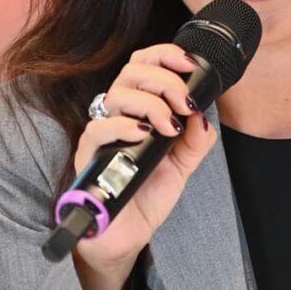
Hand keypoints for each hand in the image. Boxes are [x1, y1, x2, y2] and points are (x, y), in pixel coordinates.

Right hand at [70, 42, 218, 289]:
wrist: (127, 233)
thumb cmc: (147, 196)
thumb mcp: (182, 166)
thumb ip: (196, 140)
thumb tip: (202, 115)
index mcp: (138, 110)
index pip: (143, 66)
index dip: (165, 56)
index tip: (190, 66)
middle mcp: (118, 116)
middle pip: (131, 72)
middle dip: (164, 80)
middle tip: (183, 103)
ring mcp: (101, 135)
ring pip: (116, 95)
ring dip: (149, 103)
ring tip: (168, 126)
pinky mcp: (88, 157)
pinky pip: (97, 129)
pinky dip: (122, 126)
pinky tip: (143, 134)